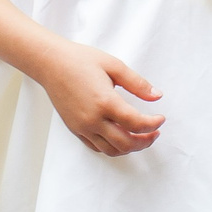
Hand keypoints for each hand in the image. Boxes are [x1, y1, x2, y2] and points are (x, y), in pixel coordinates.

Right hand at [35, 40, 164, 155]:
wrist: (51, 63)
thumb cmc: (81, 60)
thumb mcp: (114, 65)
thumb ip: (137, 83)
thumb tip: (157, 96)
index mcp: (105, 102)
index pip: (136, 123)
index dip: (153, 124)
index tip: (160, 118)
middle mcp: (93, 119)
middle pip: (126, 143)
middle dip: (145, 141)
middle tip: (155, 132)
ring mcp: (82, 127)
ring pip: (111, 150)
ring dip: (130, 147)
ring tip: (140, 137)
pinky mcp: (75, 129)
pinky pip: (97, 147)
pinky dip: (112, 147)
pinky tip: (120, 137)